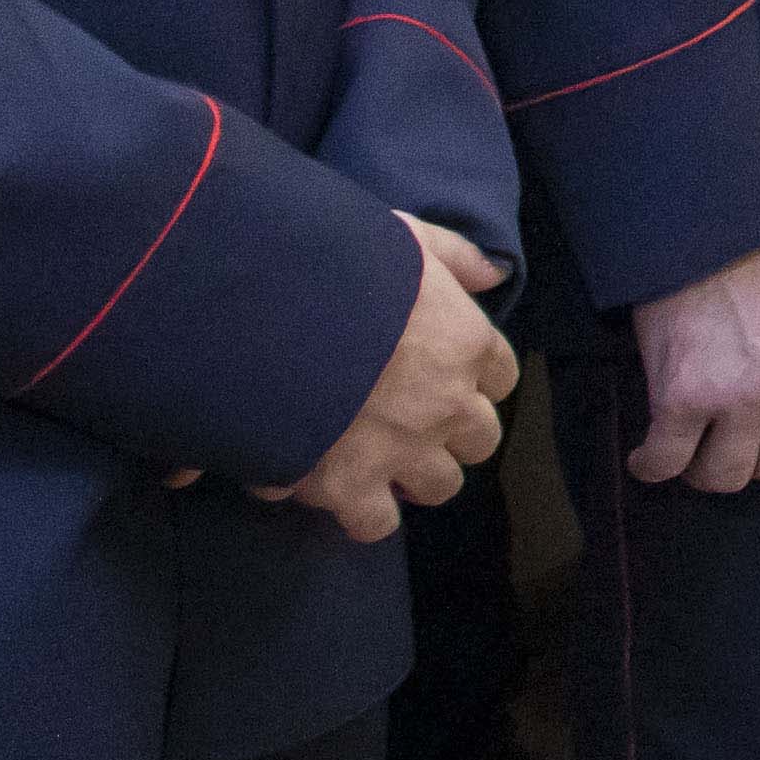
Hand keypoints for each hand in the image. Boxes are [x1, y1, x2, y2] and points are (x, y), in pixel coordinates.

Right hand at [259, 217, 519, 543]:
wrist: (261, 313)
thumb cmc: (331, 265)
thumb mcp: (403, 236)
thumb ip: (454, 254)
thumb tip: (493, 275)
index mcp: (466, 342)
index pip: (499, 376)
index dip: (472, 380)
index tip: (443, 377)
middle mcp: (447, 402)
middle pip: (478, 438)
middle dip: (449, 434)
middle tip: (408, 423)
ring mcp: (404, 449)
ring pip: (439, 485)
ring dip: (412, 476)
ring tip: (375, 460)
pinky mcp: (350, 485)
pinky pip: (376, 523)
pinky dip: (360, 514)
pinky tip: (335, 491)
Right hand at [623, 224, 759, 492]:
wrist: (717, 219)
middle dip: (751, 459)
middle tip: (725, 441)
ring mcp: (741, 397)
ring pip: (725, 475)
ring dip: (703, 468)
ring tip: (687, 451)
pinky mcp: (684, 397)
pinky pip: (665, 461)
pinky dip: (651, 466)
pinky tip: (646, 458)